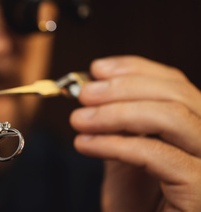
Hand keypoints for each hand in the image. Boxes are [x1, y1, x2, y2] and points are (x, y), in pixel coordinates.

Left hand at [70, 55, 200, 211]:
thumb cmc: (139, 204)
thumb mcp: (126, 156)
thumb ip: (119, 125)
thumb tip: (95, 91)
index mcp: (195, 128)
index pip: (175, 84)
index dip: (135, 69)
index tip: (98, 69)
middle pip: (177, 94)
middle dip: (122, 88)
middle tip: (84, 95)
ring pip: (172, 117)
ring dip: (116, 113)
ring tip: (80, 120)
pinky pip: (158, 154)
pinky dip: (116, 144)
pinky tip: (87, 145)